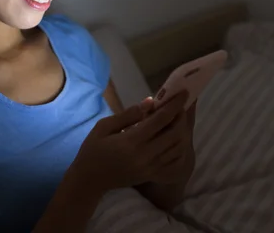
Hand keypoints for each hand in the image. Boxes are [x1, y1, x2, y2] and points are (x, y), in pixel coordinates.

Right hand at [70, 92, 187, 192]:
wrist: (90, 180)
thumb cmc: (93, 149)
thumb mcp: (104, 126)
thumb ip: (127, 115)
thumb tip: (150, 102)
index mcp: (131, 141)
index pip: (160, 120)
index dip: (174, 105)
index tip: (184, 94)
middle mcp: (145, 155)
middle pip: (174, 134)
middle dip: (181, 118)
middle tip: (181, 107)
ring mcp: (150, 168)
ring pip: (178, 149)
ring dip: (183, 133)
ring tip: (179, 121)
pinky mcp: (152, 176)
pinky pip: (174, 165)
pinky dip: (180, 152)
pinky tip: (177, 141)